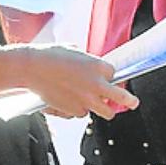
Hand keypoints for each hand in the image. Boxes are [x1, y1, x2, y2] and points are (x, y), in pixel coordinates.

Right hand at [22, 46, 137, 119]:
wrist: (31, 68)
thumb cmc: (50, 56)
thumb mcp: (74, 51)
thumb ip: (88, 62)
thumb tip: (93, 70)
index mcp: (99, 66)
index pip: (115, 74)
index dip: (109, 76)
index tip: (107, 77)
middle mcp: (97, 85)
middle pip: (122, 98)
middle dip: (129, 101)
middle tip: (133, 102)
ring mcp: (87, 100)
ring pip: (106, 112)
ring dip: (103, 108)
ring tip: (99, 105)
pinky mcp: (75, 110)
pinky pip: (83, 113)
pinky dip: (79, 108)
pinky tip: (68, 100)